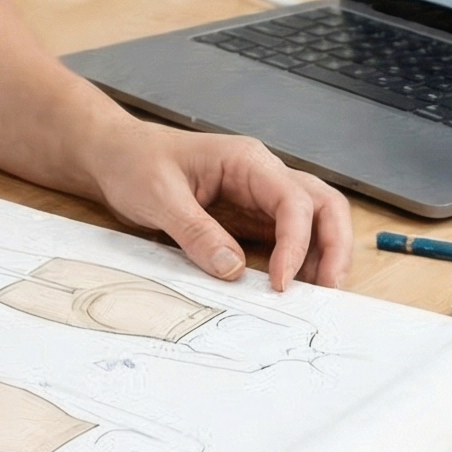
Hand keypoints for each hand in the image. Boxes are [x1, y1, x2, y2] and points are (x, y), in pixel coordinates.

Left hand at [85, 120, 350, 292]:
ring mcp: (259, 196)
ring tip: (317, 295)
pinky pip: (287, 237)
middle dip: (335, 246)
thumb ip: (196, 232)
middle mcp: (262, 175)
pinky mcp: (249, 217)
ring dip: (323, 256)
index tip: (281, 282)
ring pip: (313, 220)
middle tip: (329, 290)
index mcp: (247, 161)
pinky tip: (292, 287)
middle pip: (323, 204)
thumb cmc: (135, 162)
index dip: (296, 243)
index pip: (293, 200)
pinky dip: (299, 261)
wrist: (116, 156)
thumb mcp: (158, 197)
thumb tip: (232, 269)